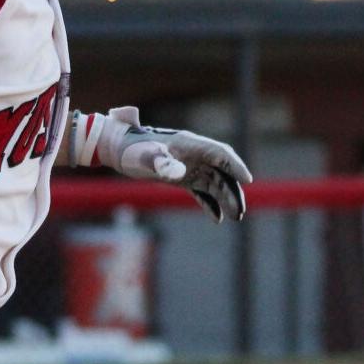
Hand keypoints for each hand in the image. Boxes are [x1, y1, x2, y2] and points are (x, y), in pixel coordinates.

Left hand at [95, 107, 251, 221]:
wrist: (117, 148)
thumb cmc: (131, 149)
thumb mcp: (145, 156)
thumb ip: (162, 163)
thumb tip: (180, 173)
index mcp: (190, 144)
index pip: (220, 153)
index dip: (235, 165)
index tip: (247, 180)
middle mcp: (194, 155)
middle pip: (222, 172)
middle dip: (233, 191)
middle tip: (241, 212)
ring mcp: (189, 166)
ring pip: (215, 183)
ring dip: (226, 199)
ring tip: (235, 218)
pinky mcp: (182, 177)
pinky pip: (201, 191)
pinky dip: (210, 203)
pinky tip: (217, 218)